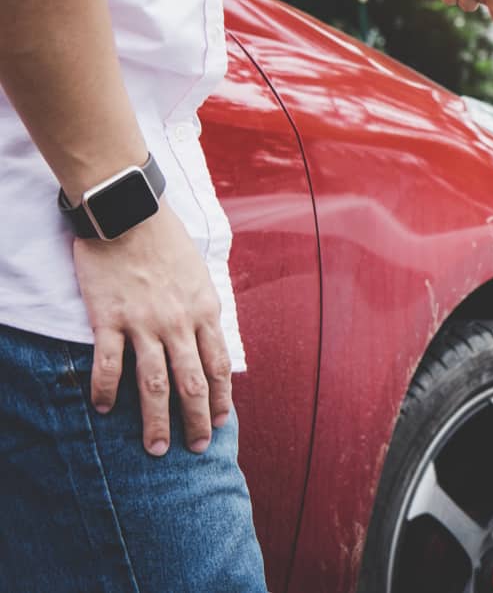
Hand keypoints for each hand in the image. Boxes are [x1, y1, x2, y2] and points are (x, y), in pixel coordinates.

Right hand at [72, 205, 232, 455]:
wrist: (128, 213)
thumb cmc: (165, 241)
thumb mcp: (199, 275)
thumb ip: (201, 310)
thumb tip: (207, 340)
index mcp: (204, 311)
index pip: (218, 366)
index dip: (221, 398)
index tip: (221, 422)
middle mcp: (178, 322)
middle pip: (192, 383)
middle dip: (196, 421)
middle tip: (194, 449)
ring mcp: (143, 323)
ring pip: (154, 383)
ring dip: (155, 420)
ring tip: (155, 448)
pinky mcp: (109, 319)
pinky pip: (108, 364)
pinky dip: (105, 390)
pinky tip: (102, 409)